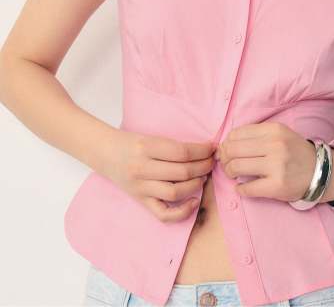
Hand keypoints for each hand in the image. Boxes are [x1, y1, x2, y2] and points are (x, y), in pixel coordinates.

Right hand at [100, 129, 216, 221]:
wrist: (105, 153)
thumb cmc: (131, 142)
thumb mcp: (150, 136)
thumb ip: (172, 145)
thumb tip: (203, 150)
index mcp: (146, 147)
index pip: (182, 151)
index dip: (202, 150)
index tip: (212, 148)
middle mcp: (142, 168)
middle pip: (182, 171)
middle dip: (204, 166)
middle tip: (212, 161)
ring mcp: (141, 187)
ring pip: (176, 191)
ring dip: (196, 184)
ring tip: (204, 176)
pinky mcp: (140, 201)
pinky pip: (163, 214)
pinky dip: (181, 212)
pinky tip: (194, 201)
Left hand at [215, 122, 317, 201]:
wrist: (321, 171)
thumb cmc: (295, 152)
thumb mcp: (279, 134)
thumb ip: (255, 135)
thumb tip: (225, 144)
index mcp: (273, 130)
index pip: (236, 133)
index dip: (227, 143)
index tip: (227, 150)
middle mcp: (275, 145)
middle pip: (233, 150)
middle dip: (224, 158)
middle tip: (227, 164)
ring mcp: (276, 166)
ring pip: (236, 167)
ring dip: (229, 172)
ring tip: (233, 174)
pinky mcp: (277, 186)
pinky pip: (247, 188)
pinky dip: (240, 189)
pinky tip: (241, 187)